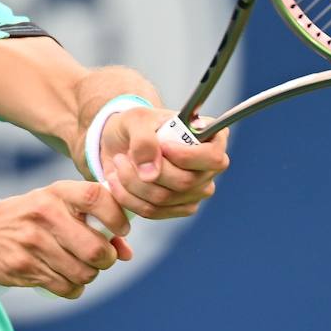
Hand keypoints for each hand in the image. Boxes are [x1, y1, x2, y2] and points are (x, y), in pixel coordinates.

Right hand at [0, 182, 132, 298]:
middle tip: (102, 258)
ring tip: (82, 268)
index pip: (95, 196)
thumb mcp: (59, 207)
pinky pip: (65, 287)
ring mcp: (32, 242)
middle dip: (107, 259)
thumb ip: (96, 223)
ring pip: (83, 273)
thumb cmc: (34, 219)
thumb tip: (127, 253)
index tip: (122, 229)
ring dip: (89, 275)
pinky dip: (73, 288)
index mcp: (57, 193)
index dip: (116, 216)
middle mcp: (44, 214)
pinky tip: (67, 279)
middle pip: (94, 248)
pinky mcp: (24, 266)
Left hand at [100, 109, 230, 219]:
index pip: (213, 158)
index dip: (187, 157)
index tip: (162, 146)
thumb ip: (144, 140)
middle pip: (184, 182)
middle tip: (123, 155)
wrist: (122, 142)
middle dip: (146, 170)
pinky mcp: (178, 208)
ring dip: (131, 183)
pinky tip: (117, 181)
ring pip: (163, 199)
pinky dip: (128, 198)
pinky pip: (152, 211)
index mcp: (212, 138)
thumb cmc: (137, 125)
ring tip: (118, 164)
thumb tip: (151, 174)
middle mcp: (209, 168)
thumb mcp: (136, 119)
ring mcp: (196, 191)